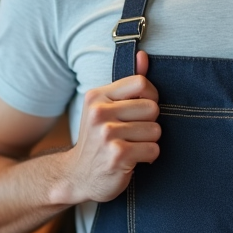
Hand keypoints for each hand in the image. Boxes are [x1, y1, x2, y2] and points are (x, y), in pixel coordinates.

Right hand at [59, 51, 159, 203]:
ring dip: (148, 142)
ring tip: (131, 146)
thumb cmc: (98, 139)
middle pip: (153, 108)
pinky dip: (148, 157)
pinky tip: (132, 159)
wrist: (77, 176)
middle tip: (133, 133)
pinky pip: (153, 149)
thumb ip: (128, 83)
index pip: (141, 83)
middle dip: (149, 123)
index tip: (141, 111)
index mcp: (97, 96)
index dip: (150, 97)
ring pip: (155, 130)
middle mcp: (99, 113)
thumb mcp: (106, 107)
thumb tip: (143, 56)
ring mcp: (107, 134)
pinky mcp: (117, 155)